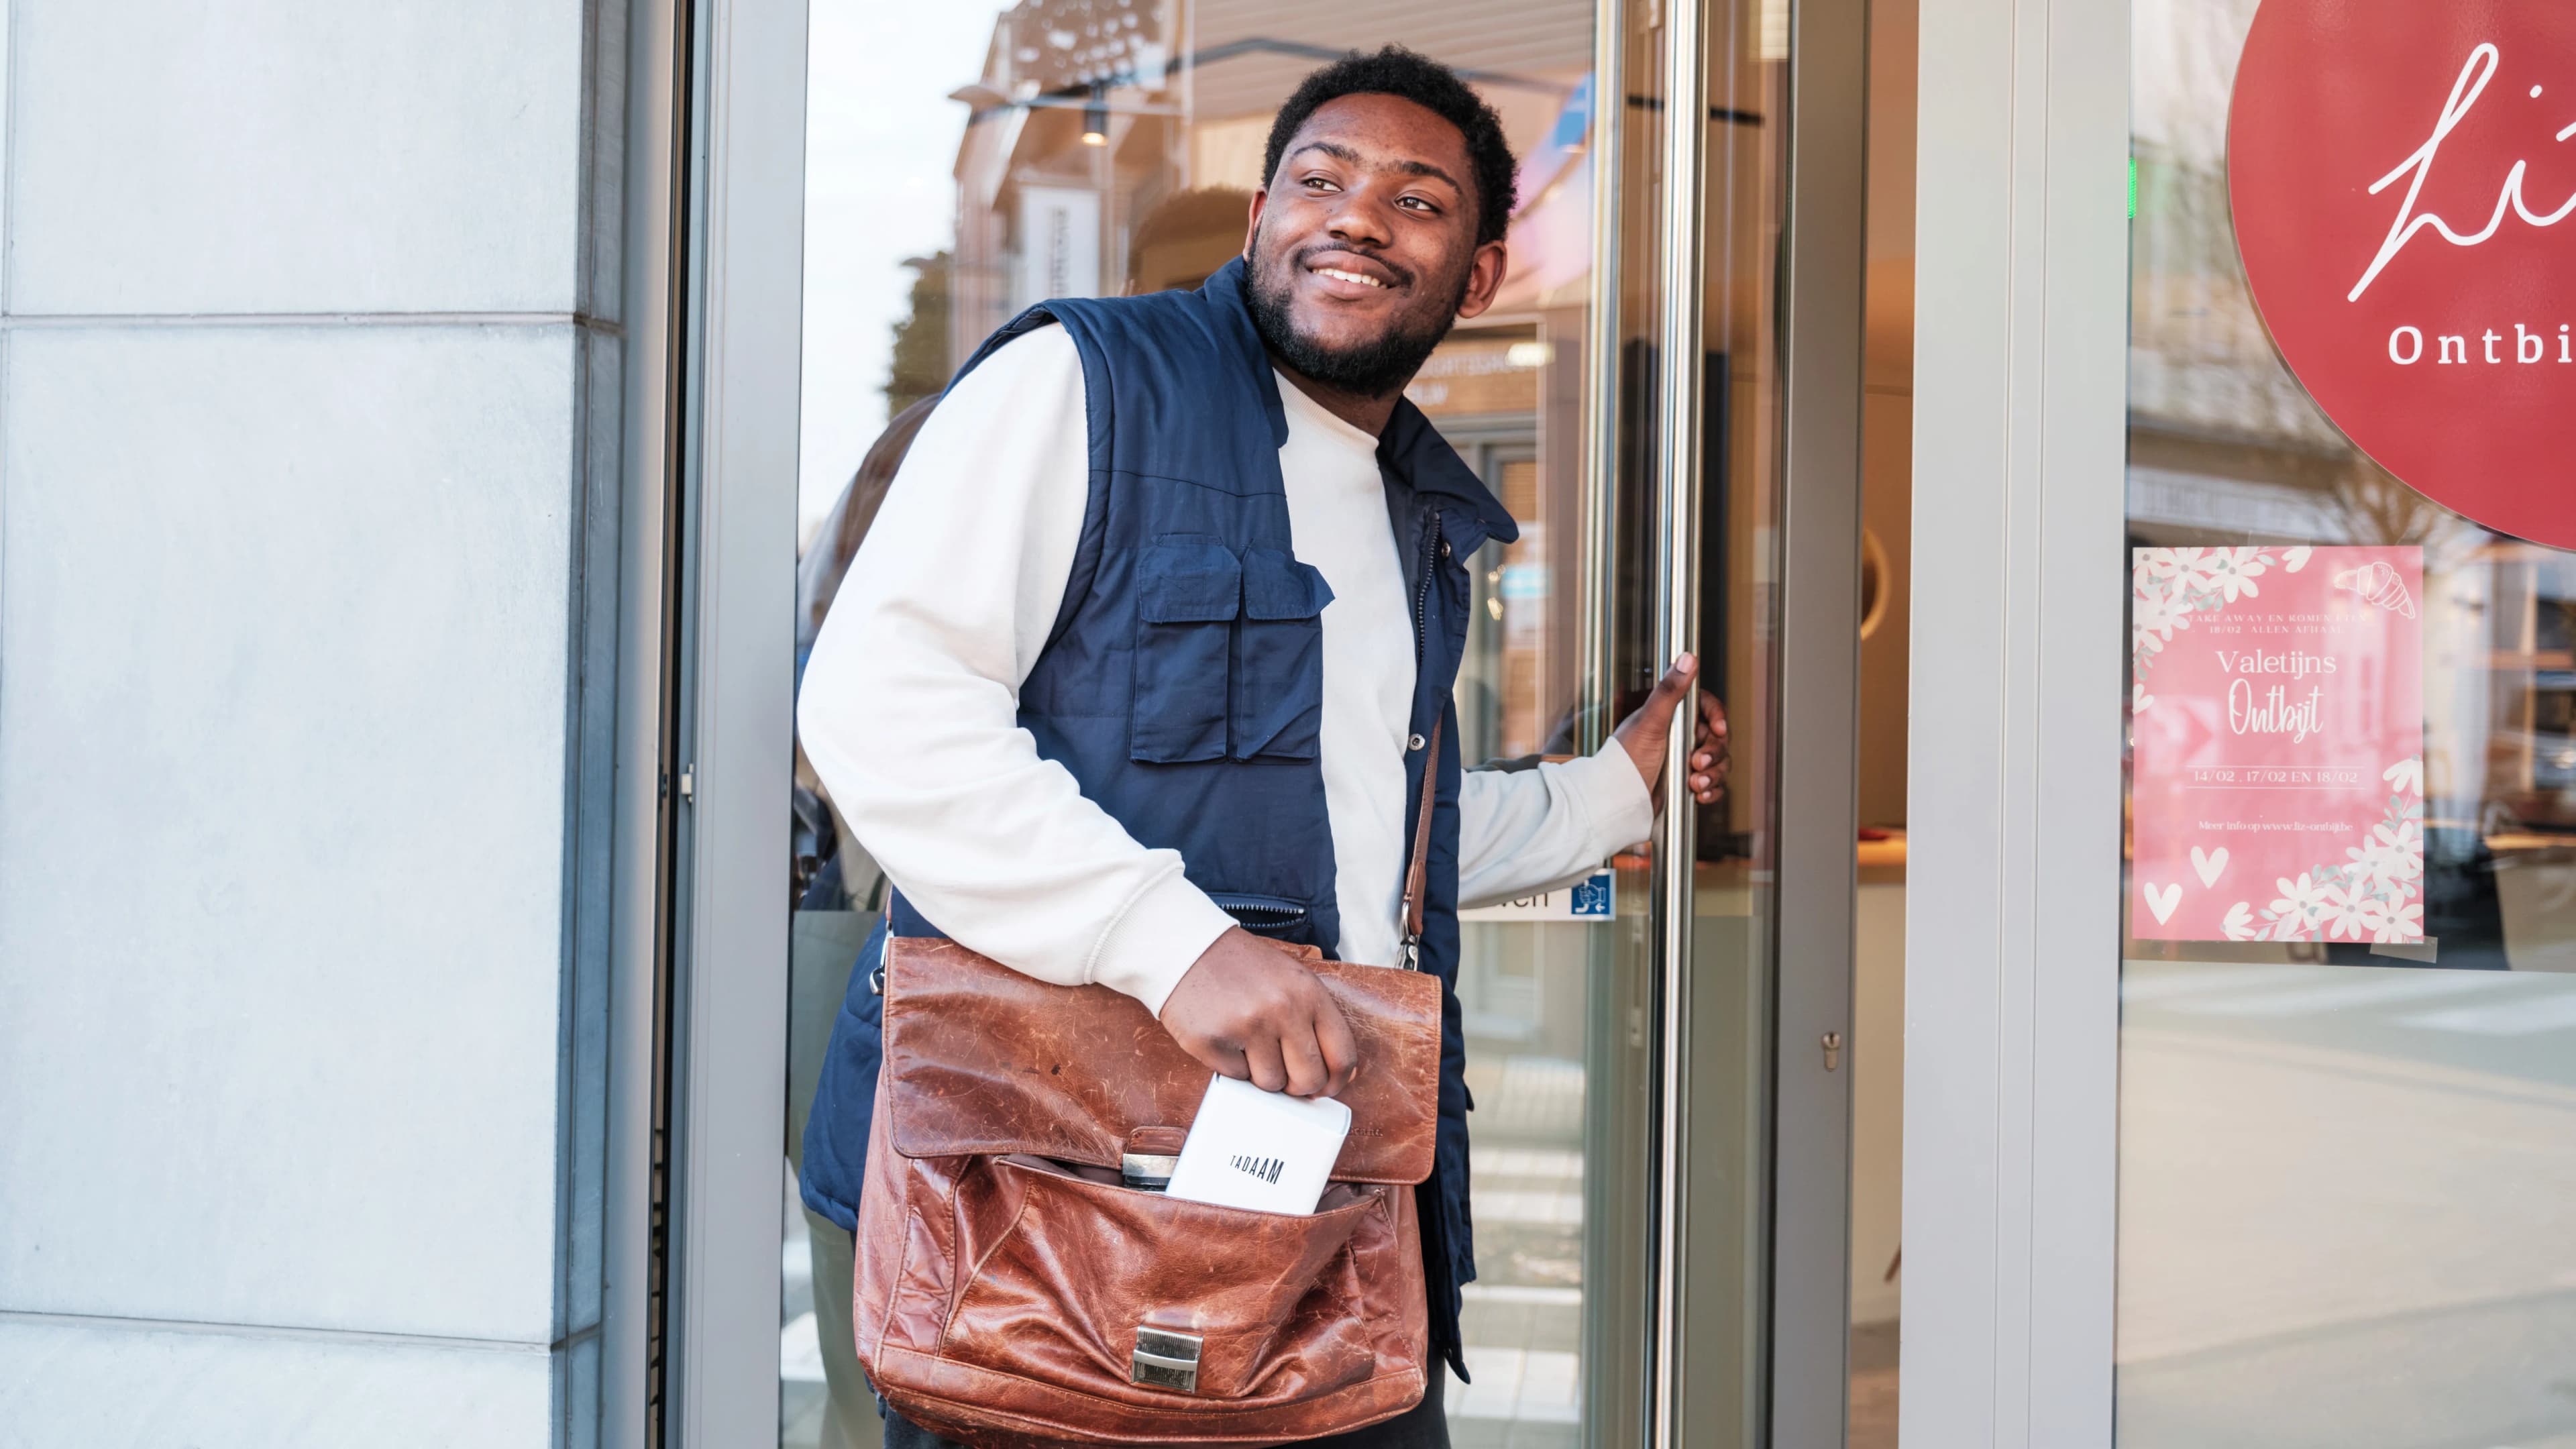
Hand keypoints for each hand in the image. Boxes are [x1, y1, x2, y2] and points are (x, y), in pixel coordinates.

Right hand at [1157, 928, 1359, 1097]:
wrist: (1187, 949)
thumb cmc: (1243, 968)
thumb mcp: (1291, 979)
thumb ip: (1316, 1019)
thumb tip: (1339, 1071)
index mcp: (1309, 993)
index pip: (1342, 1055)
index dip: (1336, 1082)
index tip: (1326, 1088)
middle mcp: (1283, 1009)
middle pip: (1309, 1080)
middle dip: (1297, 1085)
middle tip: (1283, 1072)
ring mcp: (1247, 1026)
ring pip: (1271, 1083)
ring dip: (1260, 1072)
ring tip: (1247, 1042)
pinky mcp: (1213, 1042)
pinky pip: (1236, 1077)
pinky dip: (1231, 1064)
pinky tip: (1225, 1037)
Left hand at [1612, 653, 1728, 807]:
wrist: (1617, 799)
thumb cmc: (1626, 759)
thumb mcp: (1649, 722)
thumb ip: (1669, 690)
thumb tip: (1686, 657)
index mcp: (1672, 717)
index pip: (1708, 709)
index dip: (1718, 718)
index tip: (1719, 729)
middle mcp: (1680, 737)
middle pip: (1718, 738)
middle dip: (1714, 752)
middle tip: (1697, 762)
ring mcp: (1685, 760)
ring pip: (1719, 762)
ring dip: (1714, 774)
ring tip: (1696, 783)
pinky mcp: (1687, 783)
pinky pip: (1714, 785)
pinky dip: (1712, 790)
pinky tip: (1700, 794)